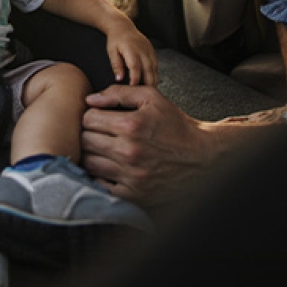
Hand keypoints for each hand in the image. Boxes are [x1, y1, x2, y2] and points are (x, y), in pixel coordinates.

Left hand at [82, 87, 286, 203]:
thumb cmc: (175, 125)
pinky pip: (100, 185)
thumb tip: (91, 99)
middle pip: (85, 140)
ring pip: (88, 163)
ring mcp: (130, 175)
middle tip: (99, 133)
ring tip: (102, 149)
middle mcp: (129, 151)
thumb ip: (120, 93)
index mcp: (131, 125)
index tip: (98, 117)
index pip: (89, 118)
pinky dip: (99, 175)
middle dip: (88, 133)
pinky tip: (109, 166)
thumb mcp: (152, 98)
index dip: (91, 115)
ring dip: (90, 154)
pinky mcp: (133, 194)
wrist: (201, 157)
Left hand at [105, 16, 158, 86]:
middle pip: (148, 69)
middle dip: (148, 83)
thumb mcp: (111, 52)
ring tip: (151, 92)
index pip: (135, 66)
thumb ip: (116, 65)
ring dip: (154, 80)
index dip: (135, 78)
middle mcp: (143, 50)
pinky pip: (156, 65)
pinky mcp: (152, 51)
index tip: (134, 88)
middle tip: (146, 96)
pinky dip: (155, 74)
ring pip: (154, 68)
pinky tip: (153, 83)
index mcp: (131, 49)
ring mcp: (149, 50)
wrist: (123, 26)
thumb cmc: (115, 40)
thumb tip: (119, 79)